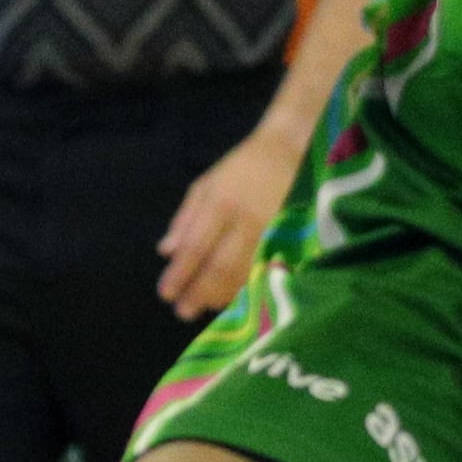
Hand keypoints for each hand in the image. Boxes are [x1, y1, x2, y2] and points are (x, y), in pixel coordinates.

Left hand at [157, 129, 293, 318]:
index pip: (195, 247)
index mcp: (221, 203)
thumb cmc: (245, 167)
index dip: (179, 274)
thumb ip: (186, 218)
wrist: (294, 149)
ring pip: (246, 273)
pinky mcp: (293, 239)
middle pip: (220, 266)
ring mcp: (273, 232)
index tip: (166, 294)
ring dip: (223, 295)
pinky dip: (250, 287)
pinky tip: (238, 298)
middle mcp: (246, 220)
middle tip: (183, 311)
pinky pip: (268, 270)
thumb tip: (166, 252)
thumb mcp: (207, 183)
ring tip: (207, 308)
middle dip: (199, 292)